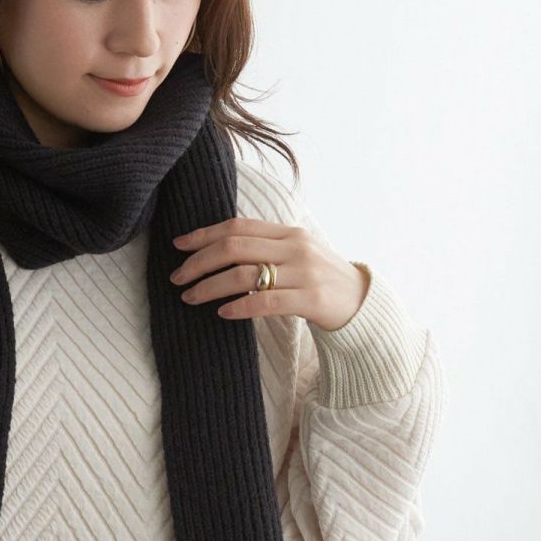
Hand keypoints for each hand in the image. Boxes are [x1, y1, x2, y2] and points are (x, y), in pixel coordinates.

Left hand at [169, 218, 369, 331]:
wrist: (362, 303)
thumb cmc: (319, 280)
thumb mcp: (296, 254)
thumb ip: (265, 247)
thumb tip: (217, 248)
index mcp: (288, 233)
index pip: (238, 227)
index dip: (204, 234)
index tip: (178, 245)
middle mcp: (296, 247)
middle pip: (235, 248)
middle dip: (199, 262)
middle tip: (177, 278)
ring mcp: (305, 273)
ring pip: (245, 275)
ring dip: (210, 287)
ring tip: (191, 297)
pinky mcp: (312, 300)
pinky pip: (266, 302)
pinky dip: (240, 307)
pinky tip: (222, 313)